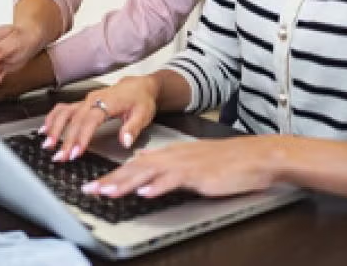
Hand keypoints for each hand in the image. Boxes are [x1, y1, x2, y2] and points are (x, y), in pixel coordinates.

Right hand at [41, 75, 160, 161]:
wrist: (139, 86)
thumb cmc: (141, 100)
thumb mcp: (143, 114)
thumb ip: (133, 128)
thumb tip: (125, 142)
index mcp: (108, 102)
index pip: (91, 120)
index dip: (82, 136)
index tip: (76, 152)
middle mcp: (93, 99)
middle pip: (75, 119)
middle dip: (66, 140)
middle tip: (60, 156)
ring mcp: (86, 100)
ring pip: (65, 112)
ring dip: (55, 128)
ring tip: (47, 145)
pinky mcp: (83, 103)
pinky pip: (63, 108)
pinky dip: (52, 118)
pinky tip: (45, 129)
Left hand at [82, 137, 279, 198]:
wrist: (257, 156)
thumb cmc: (229, 161)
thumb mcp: (193, 158)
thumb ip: (167, 160)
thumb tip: (145, 159)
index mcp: (172, 153)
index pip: (136, 164)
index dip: (112, 174)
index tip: (94, 185)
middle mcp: (175, 156)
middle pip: (136, 167)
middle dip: (111, 179)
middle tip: (89, 190)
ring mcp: (187, 164)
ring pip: (150, 172)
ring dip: (126, 182)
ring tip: (107, 192)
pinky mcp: (200, 174)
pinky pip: (175, 179)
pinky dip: (159, 186)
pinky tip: (146, 193)